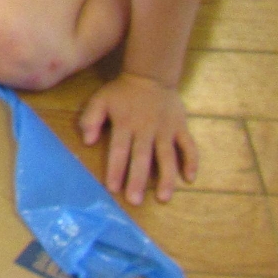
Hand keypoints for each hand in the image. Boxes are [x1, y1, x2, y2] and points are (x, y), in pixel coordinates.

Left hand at [78, 72, 197, 205]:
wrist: (150, 76)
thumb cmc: (122, 93)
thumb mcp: (100, 100)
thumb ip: (90, 119)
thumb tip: (86, 141)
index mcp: (125, 124)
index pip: (119, 150)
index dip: (116, 169)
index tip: (113, 189)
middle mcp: (146, 129)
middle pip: (142, 157)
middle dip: (138, 180)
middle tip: (135, 201)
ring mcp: (166, 130)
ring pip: (167, 156)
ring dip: (167, 177)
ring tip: (164, 198)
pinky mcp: (181, 128)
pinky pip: (189, 146)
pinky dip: (191, 161)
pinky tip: (189, 178)